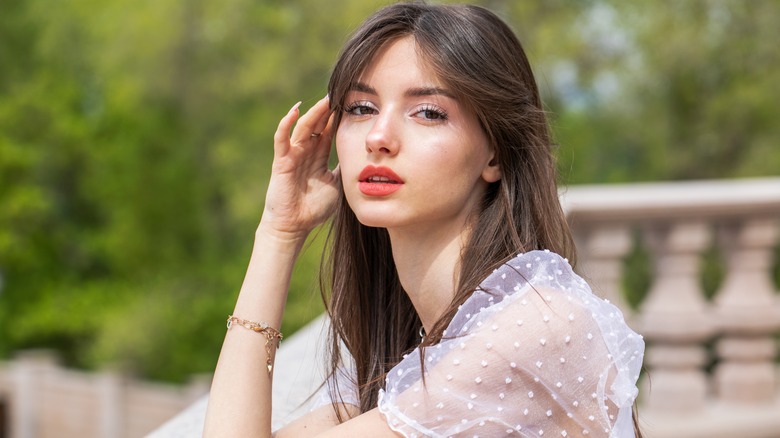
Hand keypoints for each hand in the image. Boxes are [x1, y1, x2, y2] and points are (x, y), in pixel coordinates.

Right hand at [260, 96, 339, 240]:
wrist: (295, 226)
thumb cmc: (314, 208)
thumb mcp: (337, 185)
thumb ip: (345, 169)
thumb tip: (362, 159)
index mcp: (318, 156)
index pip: (328, 131)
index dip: (337, 118)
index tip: (350, 103)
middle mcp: (305, 151)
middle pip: (317, 125)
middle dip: (327, 110)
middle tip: (340, 93)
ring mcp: (292, 155)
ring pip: (303, 127)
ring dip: (314, 113)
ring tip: (325, 99)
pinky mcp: (281, 161)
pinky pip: (282, 139)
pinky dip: (286, 123)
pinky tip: (295, 110)